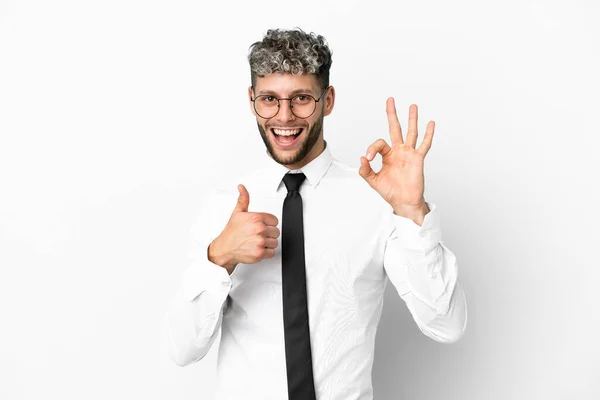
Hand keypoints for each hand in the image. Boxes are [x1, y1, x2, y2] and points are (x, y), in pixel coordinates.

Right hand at [208, 184, 279, 274]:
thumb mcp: (237, 213)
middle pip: (276, 231)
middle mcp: (259, 229)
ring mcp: (260, 241)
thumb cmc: (231, 232)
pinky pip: (272, 252)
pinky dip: (266, 252)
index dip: (268, 224)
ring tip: (257, 242)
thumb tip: (242, 187)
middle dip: (268, 234)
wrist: (224, 248)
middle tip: (257, 235)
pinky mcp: (260, 253)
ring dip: (268, 243)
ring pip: (275, 242)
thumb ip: (243, 199)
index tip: (261, 226)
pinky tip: (258, 248)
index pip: (274, 220)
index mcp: (256, 218)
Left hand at [358, 98, 433, 213]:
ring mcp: (409, 154)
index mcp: (387, 155)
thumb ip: (365, 170)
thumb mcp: (373, 181)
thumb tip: (363, 158)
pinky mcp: (418, 159)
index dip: (372, 148)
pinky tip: (431, 123)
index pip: (379, 144)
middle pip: (395, 128)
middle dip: (392, 114)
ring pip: (411, 132)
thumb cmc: (390, 192)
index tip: (369, 159)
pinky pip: (424, 145)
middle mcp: (398, 151)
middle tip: (390, 100)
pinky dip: (428, 134)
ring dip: (412, 119)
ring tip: (413, 106)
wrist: (403, 201)